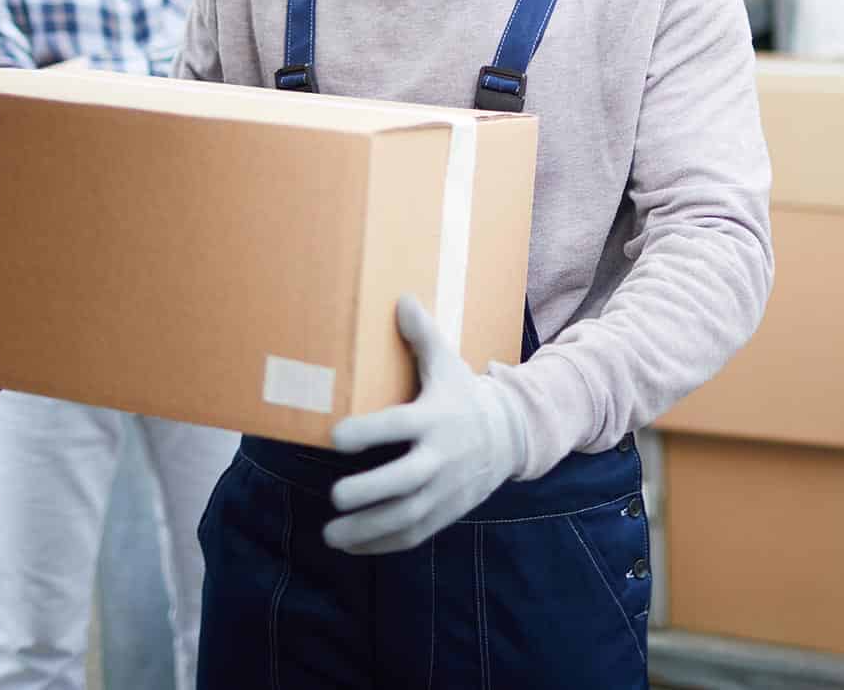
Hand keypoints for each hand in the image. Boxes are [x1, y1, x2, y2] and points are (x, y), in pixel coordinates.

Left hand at [323, 295, 526, 554]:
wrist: (512, 435)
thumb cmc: (464, 395)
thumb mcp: (448, 364)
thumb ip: (422, 336)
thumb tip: (401, 298)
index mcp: (436, 417)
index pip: (399, 425)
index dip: (368, 432)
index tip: (335, 437)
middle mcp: (441, 457)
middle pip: (406, 480)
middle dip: (371, 492)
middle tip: (335, 496)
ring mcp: (445, 489)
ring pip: (407, 516)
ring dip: (368, 528)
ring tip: (331, 533)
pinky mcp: (446, 512)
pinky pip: (413, 534)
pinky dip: (382, 544)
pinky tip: (352, 544)